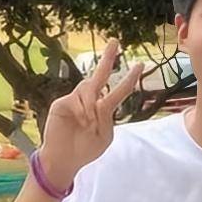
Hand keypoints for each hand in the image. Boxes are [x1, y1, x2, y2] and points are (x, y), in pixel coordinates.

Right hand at [39, 39, 142, 189]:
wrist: (65, 160)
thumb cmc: (86, 149)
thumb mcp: (104, 136)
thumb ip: (106, 119)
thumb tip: (97, 104)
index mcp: (103, 108)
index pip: (118, 89)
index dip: (129, 78)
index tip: (139, 64)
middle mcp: (90, 100)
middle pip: (100, 75)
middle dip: (108, 58)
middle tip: (116, 41)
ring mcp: (75, 100)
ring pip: (89, 90)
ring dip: (92, 108)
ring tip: (89, 124)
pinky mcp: (61, 103)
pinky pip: (77, 100)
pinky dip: (83, 112)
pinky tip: (81, 122)